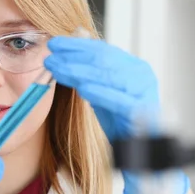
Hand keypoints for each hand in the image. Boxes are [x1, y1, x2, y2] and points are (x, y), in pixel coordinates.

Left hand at [44, 36, 159, 141]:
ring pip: (109, 76)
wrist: (140, 149)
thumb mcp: (102, 93)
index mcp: (134, 66)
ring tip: (57, 70)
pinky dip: (100, 93)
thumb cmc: (119, 120)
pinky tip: (82, 89)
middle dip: (73, 57)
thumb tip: (68, 50)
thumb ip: (90, 73)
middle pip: (104, 60)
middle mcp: (142, 74)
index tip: (54, 44)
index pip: (103, 49)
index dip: (76, 46)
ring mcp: (144, 91)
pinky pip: (120, 100)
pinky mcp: (143, 112)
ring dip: (79, 72)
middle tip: (50, 58)